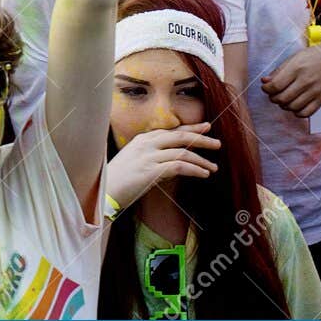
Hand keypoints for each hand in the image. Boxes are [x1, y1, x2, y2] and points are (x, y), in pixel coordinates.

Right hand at [105, 124, 221, 206]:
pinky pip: (179, 166)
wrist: (104, 193)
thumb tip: (173, 160)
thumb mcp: (134, 161)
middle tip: (217, 144)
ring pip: (183, 152)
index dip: (190, 128)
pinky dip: (194, 169)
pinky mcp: (151, 171)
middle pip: (180, 136)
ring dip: (201, 160)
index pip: (171, 130)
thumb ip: (152, 156)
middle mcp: (146, 144)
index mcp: (142, 139)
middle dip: (201, 139)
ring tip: (213, 167)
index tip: (206, 127)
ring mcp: (148, 157)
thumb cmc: (118, 180)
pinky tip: (203, 174)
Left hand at [261, 44, 320, 117]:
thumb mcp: (295, 57)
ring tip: (284, 99)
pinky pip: (307, 113)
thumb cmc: (316, 56)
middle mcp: (306, 81)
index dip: (267, 89)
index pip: (276, 85)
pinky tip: (295, 106)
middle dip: (273, 98)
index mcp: (297, 68)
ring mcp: (315, 91)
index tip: (265, 87)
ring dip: (284, 106)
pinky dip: (297, 112)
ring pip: (293, 107)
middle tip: (273, 94)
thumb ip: (279, 70)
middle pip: (282, 98)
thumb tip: (265, 81)